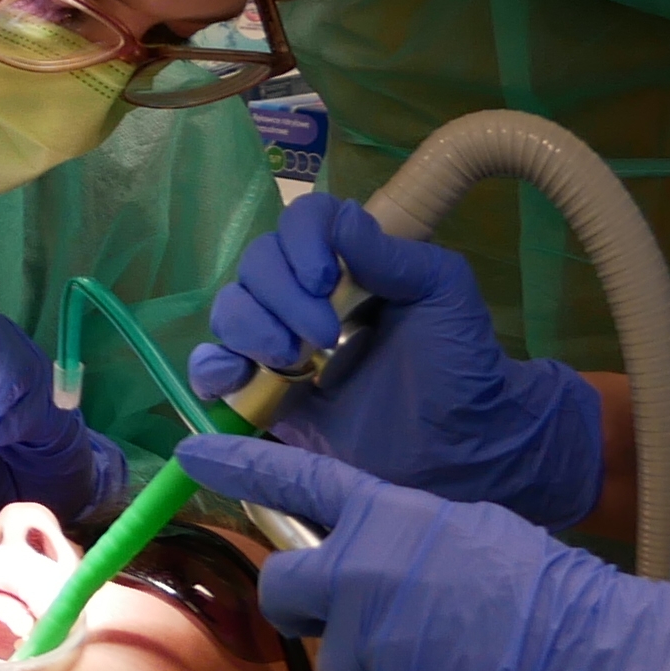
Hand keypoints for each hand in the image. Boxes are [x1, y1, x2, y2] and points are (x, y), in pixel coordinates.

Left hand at [183, 437, 669, 670]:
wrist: (599, 659)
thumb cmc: (546, 583)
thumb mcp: (467, 530)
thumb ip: (402, 540)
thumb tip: (370, 559)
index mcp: (386, 523)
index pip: (295, 481)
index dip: (239, 464)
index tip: (190, 450)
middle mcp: (360, 582)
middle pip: (283, 594)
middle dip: (306, 603)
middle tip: (360, 609)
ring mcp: (373, 654)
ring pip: (343, 664)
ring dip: (378, 664)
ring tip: (451, 654)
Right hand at [192, 197, 600, 528]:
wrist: (460, 450)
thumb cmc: (459, 364)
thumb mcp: (442, 295)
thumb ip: (393, 256)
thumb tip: (341, 220)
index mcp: (350, 263)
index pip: (302, 222)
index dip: (300, 241)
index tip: (323, 279)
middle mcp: (307, 295)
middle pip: (258, 263)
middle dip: (281, 296)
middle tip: (323, 338)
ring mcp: (281, 344)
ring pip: (231, 309)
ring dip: (250, 327)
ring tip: (291, 362)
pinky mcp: (263, 393)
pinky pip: (214, 367)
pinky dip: (209, 365)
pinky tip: (231, 376)